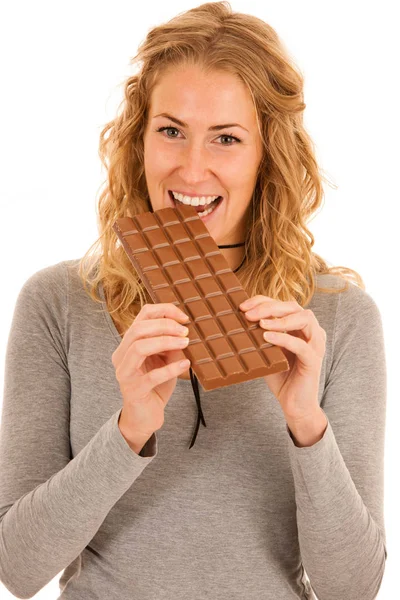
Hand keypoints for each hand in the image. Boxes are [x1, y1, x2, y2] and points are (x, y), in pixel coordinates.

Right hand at [112, 303, 190, 444]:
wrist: (145, 417)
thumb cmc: (155, 385)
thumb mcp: (165, 360)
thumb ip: (170, 345)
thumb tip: (183, 331)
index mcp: (128, 343)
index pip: (141, 316)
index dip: (164, 311)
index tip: (184, 317)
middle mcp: (121, 355)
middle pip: (138, 329)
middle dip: (165, 326)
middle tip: (185, 331)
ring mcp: (124, 373)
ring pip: (139, 347)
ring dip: (165, 342)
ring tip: (185, 343)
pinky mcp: (133, 390)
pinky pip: (151, 376)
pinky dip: (171, 369)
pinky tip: (186, 365)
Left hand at [240, 295, 325, 421]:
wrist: (294, 404)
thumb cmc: (280, 376)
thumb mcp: (266, 351)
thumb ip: (258, 335)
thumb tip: (236, 320)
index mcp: (299, 326)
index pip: (282, 304)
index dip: (263, 301)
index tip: (242, 306)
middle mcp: (311, 331)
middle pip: (293, 306)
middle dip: (269, 307)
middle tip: (247, 314)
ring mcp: (315, 344)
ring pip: (304, 319)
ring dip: (279, 319)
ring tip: (260, 323)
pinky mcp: (314, 360)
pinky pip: (301, 345)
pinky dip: (284, 338)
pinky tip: (267, 337)